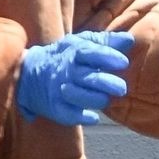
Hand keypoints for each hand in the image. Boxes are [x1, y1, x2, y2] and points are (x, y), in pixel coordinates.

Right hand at [16, 29, 135, 125]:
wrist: (29, 74)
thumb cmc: (66, 57)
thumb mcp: (82, 43)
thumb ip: (106, 42)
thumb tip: (129, 40)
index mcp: (74, 52)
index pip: (89, 52)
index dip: (107, 56)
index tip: (123, 62)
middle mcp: (67, 71)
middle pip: (86, 76)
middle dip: (105, 83)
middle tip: (122, 88)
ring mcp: (59, 89)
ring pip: (77, 96)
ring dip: (94, 100)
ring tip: (106, 100)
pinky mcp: (55, 107)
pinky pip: (67, 114)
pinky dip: (81, 117)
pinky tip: (93, 118)